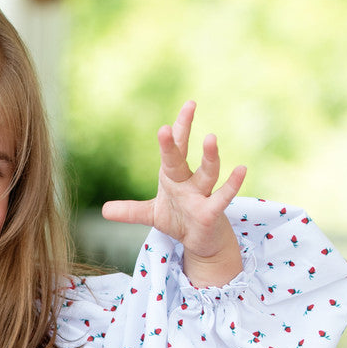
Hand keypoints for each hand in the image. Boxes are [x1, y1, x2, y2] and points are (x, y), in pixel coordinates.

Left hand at [101, 101, 246, 285]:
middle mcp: (188, 182)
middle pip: (181, 158)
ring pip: (207, 173)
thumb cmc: (179, 220)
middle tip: (186, 110)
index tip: (188, 105)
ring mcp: (201, 196)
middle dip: (178, 138)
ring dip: (209, 157)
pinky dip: (232, 185)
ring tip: (211, 137)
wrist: (200, 242)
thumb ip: (130, 210)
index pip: (175, 149)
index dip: (178, 128)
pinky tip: (242, 169)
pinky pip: (221, 198)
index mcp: (172, 178)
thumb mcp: (151, 215)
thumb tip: (104, 210)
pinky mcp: (210, 213)